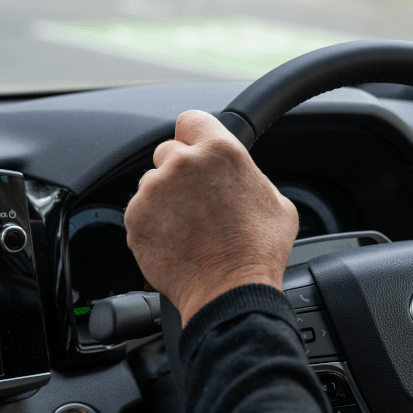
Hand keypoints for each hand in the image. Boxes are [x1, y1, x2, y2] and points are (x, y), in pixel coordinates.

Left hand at [125, 110, 298, 325]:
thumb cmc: (257, 252)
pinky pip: (140, 212)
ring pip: (153, 184)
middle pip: (169, 152)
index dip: (194, 136)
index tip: (196, 150)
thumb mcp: (277, 203)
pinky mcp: (135, 218)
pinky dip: (153, 224)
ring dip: (166, 200)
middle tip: (199, 202)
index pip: (192, 120)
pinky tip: (177, 241)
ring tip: (190, 228)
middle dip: (181, 173)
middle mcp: (183, 164)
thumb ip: (252, 178)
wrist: (230, 292)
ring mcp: (154, 191)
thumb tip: (243, 178)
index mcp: (221, 152)